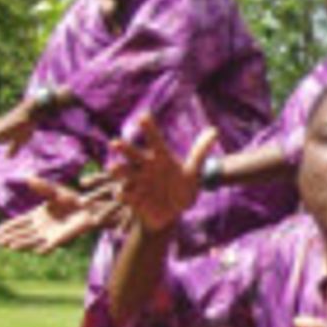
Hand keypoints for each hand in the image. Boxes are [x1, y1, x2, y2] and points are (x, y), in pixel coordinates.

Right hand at [0, 176, 120, 253]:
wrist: (90, 209)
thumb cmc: (73, 199)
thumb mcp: (55, 192)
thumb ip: (43, 187)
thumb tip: (30, 178)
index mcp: (37, 215)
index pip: (19, 222)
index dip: (9, 227)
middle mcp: (41, 227)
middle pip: (23, 233)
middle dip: (11, 237)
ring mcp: (51, 234)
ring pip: (33, 240)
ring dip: (22, 243)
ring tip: (10, 246)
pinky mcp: (62, 239)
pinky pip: (51, 245)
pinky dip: (45, 248)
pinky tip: (37, 251)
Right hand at [110, 115, 216, 232]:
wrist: (174, 211)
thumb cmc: (183, 187)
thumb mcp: (193, 171)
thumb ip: (200, 151)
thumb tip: (214, 130)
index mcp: (160, 157)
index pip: (155, 140)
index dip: (149, 128)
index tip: (143, 116)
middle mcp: (146, 166)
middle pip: (133, 155)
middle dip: (124, 149)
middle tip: (115, 143)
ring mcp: (138, 181)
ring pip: (124, 173)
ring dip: (118, 170)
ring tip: (112, 168)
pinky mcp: (134, 198)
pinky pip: (126, 195)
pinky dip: (123, 195)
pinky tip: (120, 194)